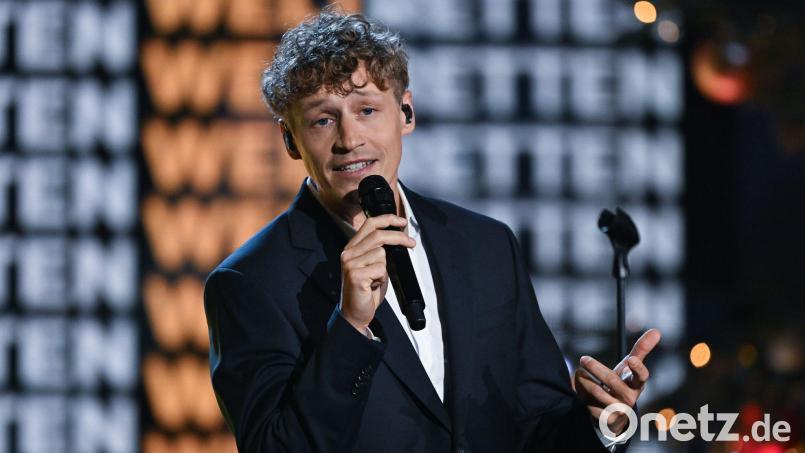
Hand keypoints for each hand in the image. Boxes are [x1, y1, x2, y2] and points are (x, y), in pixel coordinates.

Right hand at [339, 214, 415, 332]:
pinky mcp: (355, 275)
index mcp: (352, 248)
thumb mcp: (372, 265)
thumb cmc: (366, 290)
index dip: (387, 219)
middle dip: (399, 238)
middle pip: (378, 235)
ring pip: (381, 254)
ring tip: (377, 278)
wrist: (355, 313)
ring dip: (385, 268)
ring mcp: (350, 264)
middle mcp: (348, 253)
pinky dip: (382, 278)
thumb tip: (398, 238)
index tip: (402, 222)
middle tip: (411, 243)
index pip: (369, 224)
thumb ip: (378, 250)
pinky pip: (380, 268)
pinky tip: (374, 285)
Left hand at [573, 329, 661, 435]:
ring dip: (584, 381)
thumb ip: (641, 350)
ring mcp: (619, 410)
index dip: (638, 369)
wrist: (615, 412)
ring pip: (597, 392)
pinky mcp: (606, 420)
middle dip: (596, 368)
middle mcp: (630, 398)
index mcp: (637, 384)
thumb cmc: (623, 383)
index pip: (642, 377)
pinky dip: (581, 394)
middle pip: (612, 381)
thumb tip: (657, 331)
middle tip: (583, 358)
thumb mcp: (630, 367)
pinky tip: (581, 392)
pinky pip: (589, 404)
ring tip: (579, 374)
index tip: (630, 359)